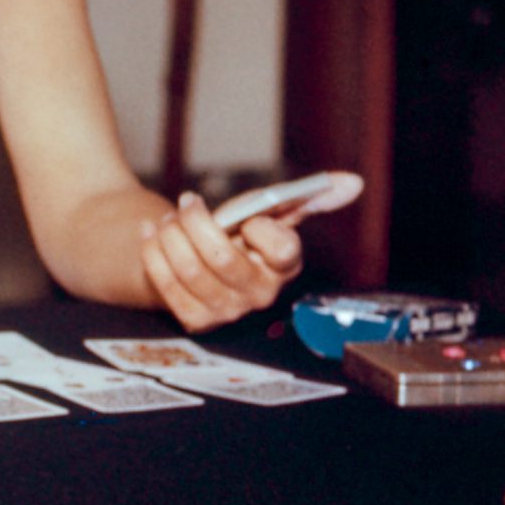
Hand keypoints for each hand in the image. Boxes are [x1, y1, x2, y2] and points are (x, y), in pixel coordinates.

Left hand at [140, 191, 303, 331]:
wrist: (201, 261)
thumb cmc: (242, 233)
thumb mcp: (273, 212)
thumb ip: (310, 197)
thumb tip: (353, 182)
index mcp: (286, 265)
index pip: (283, 248)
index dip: (260, 226)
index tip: (247, 218)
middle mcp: (261, 294)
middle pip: (221, 258)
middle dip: (196, 222)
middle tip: (187, 201)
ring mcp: (227, 312)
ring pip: (189, 270)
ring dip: (171, 236)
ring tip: (169, 219)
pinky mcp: (195, 321)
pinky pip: (166, 284)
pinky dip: (153, 252)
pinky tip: (151, 233)